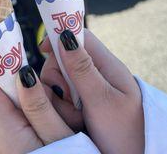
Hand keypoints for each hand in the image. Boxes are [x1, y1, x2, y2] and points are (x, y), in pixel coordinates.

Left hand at [0, 66, 72, 153]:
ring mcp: (13, 144)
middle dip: (35, 85)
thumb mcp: (60, 137)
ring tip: (70, 116)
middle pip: (12, 94)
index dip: (0, 64)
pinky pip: (30, 119)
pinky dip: (46, 114)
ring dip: (44, 101)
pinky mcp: (23, 147)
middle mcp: (4, 140)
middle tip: (60, 93)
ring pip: (24, 104)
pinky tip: (65, 124)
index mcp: (7, 135)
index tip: (16, 47)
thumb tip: (23, 73)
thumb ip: (39, 106)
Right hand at [40, 29, 144, 153]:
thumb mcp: (102, 99)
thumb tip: (64, 36)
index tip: (42, 49)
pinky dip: (61, 107)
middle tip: (67, 98)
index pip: (80, 36)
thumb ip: (82, 68)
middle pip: (63, 58)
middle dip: (57, 77)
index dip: (59, 37)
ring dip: (59, 97)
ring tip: (75, 116)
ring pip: (58, 79)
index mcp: (106, 64)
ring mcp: (88, 88)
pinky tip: (73, 120)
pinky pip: (61, 97)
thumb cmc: (124, 131)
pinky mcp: (81, 103)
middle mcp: (96, 72)